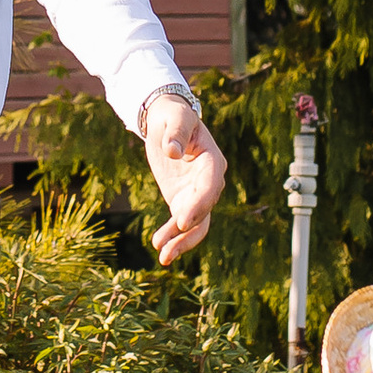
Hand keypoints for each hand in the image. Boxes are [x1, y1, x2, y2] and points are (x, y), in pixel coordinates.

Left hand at [143, 92, 225, 263]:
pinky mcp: (182, 200)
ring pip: (196, 224)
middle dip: (188, 230)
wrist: (167, 121)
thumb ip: (176, 132)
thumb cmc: (173, 116)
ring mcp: (197, 193)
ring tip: (164, 257)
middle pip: (205, 209)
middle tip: (169, 247)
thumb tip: (172, 150)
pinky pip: (181, 223)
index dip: (198, 204)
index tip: (181, 221)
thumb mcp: (175, 117)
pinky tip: (160, 250)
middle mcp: (210, 180)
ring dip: (182, 242)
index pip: (209, 185)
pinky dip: (172, 237)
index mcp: (213, 160)